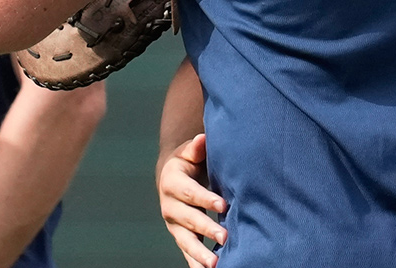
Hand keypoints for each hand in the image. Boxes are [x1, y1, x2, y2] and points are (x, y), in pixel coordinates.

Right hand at [158, 133, 226, 267]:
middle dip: (207, 228)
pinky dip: (195, 262)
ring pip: (185, 240)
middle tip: (225, 237)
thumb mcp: (190, 151)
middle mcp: (170, 206)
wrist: (172, 175)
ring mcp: (173, 223)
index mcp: (172, 183)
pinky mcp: (179, 234)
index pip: (190, 193)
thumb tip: (202, 140)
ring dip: (200, 253)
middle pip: (189, 219)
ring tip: (215, 264)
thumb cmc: (189, 160)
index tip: (224, 205)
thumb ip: (196, 147)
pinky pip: (186, 251)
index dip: (206, 199)